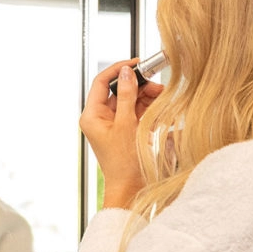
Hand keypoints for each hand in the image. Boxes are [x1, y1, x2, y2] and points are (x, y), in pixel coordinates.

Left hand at [80, 60, 164, 209]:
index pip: (101, 82)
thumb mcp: (126, 124)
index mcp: (91, 115)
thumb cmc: (124, 162)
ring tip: (161, 94)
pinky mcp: (125, 130)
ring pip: (129, 100)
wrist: (130, 188)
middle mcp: (100, 118)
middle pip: (118, 90)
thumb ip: (127, 96)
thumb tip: (126, 72)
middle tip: (156, 83)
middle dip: (137, 84)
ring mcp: (113, 124)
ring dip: (145, 95)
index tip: (136, 63)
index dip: (118, 69)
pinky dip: (147, 107)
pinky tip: (159, 105)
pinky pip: (136, 111)